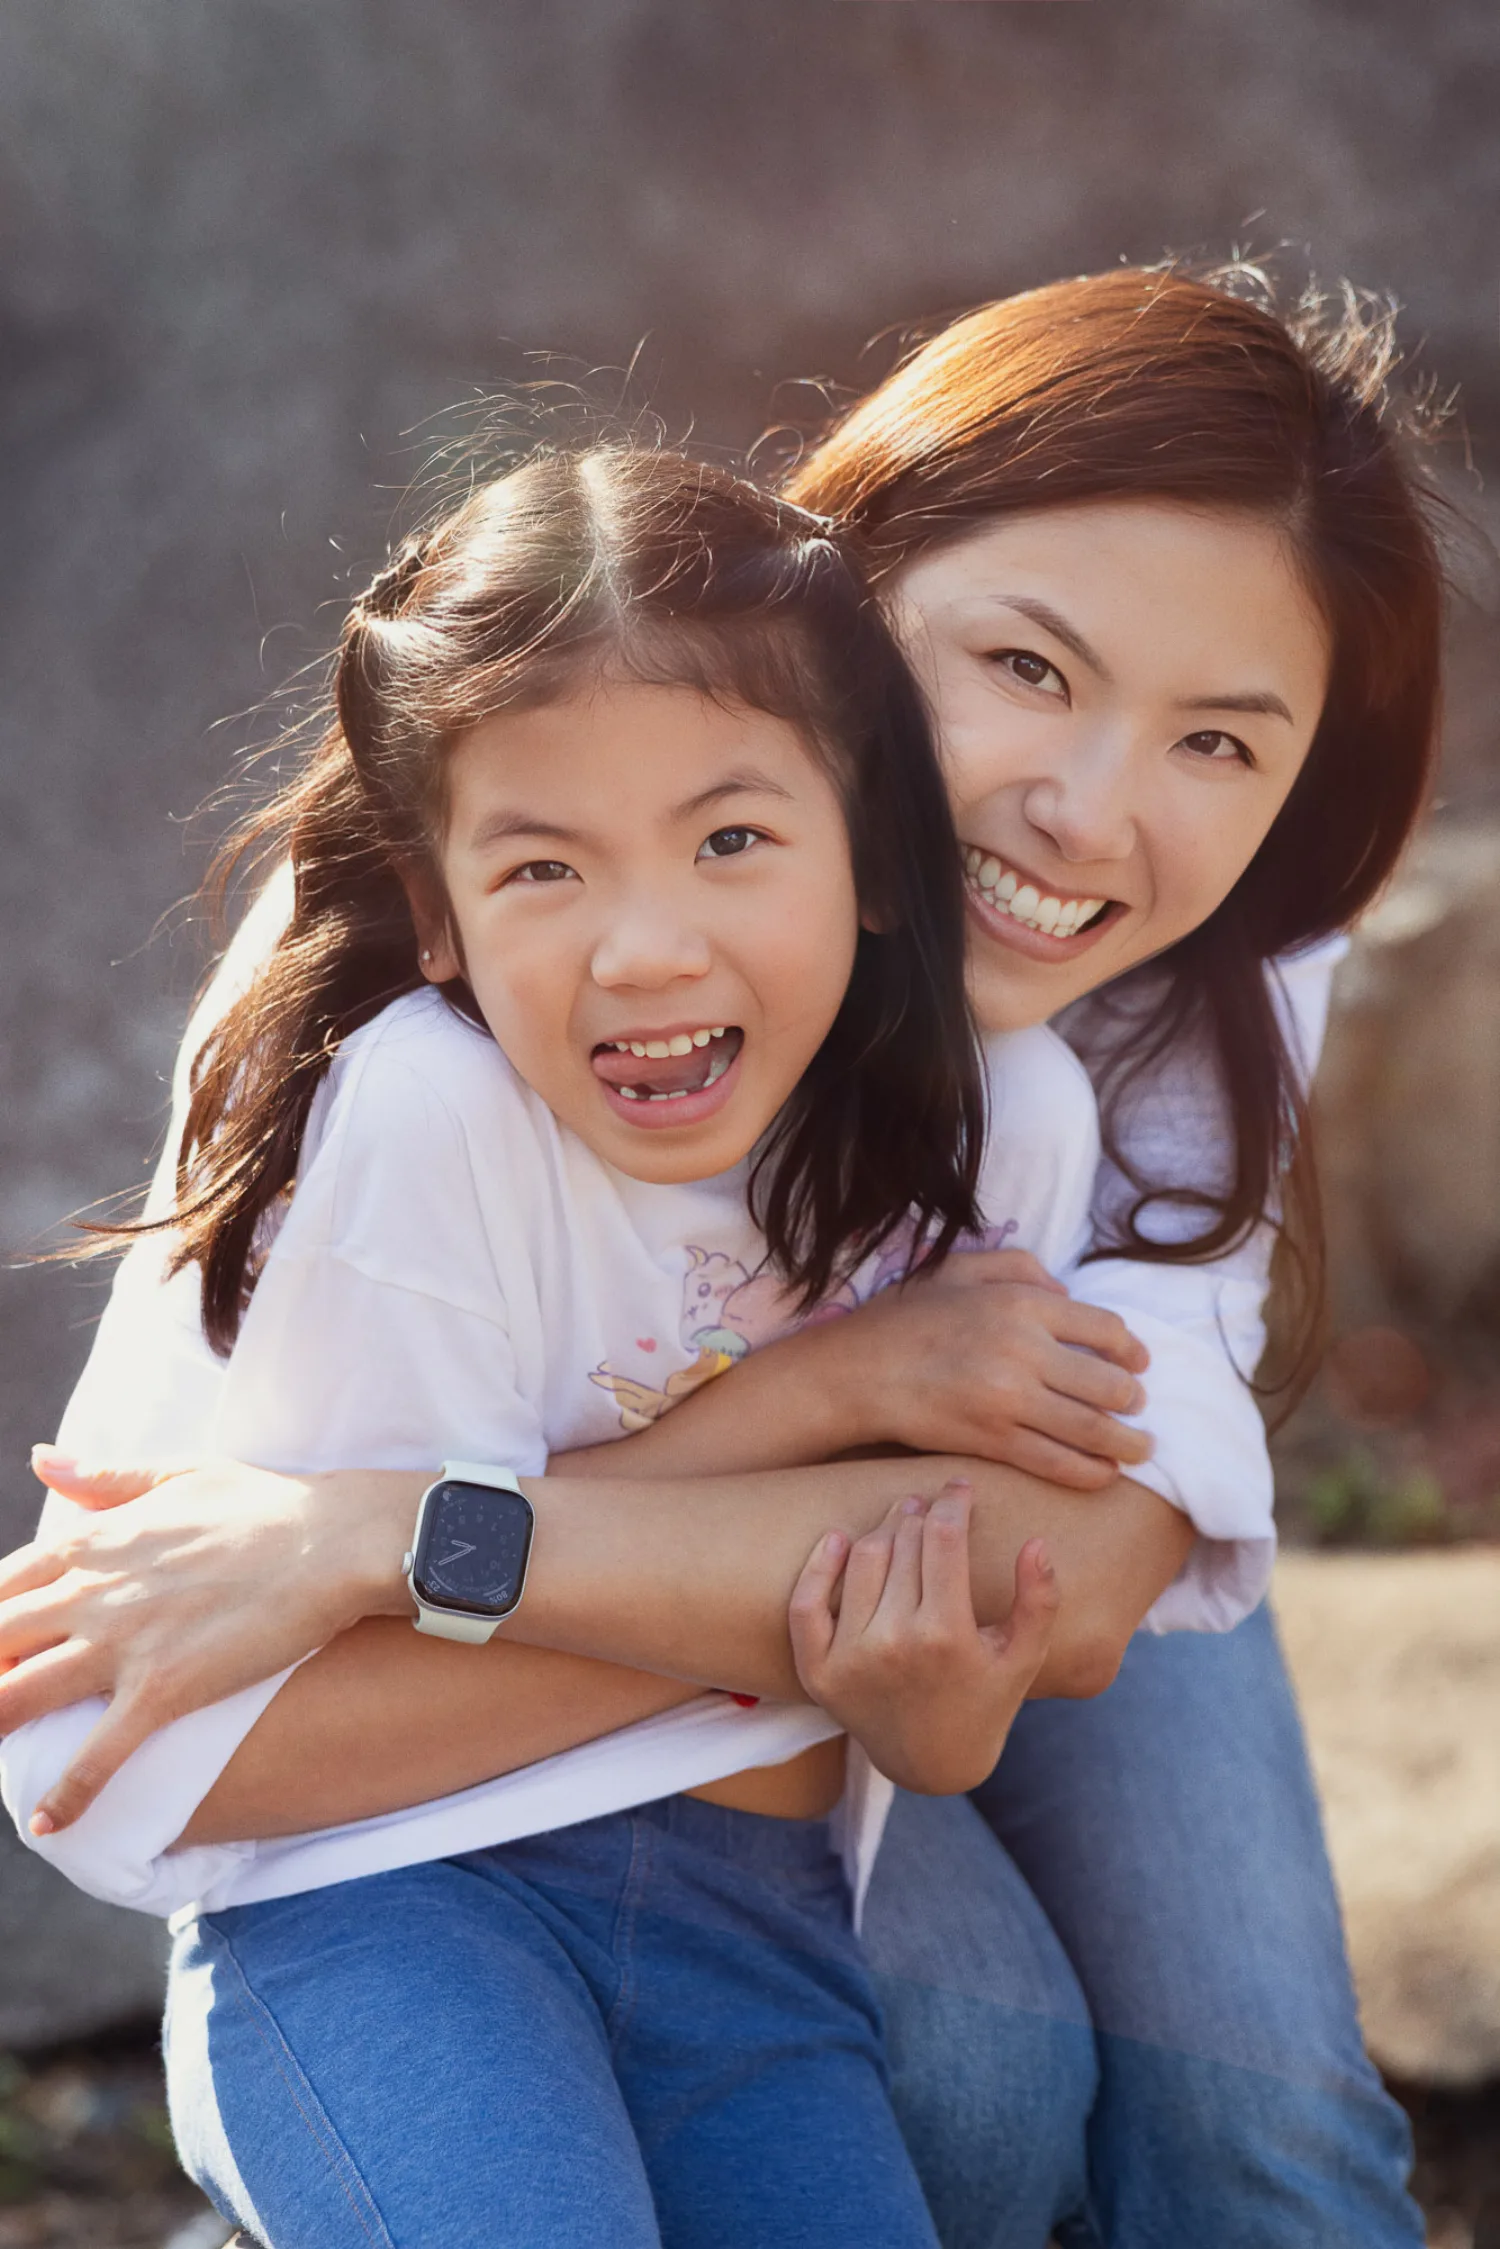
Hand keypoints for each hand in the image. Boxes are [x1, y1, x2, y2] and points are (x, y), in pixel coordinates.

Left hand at [0, 1449, 420, 1833]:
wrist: (334, 1539)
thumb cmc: (263, 1502)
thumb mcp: (177, 1474)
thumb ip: (103, 1477)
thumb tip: (41, 1459)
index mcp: (91, 1540)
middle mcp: (91, 1592)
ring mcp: (123, 1643)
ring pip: (18, 1696)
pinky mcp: (163, 1689)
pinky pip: (97, 1755)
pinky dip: (66, 1795)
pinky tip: (48, 1822)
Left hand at [787, 1479, 1057, 1793]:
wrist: (931, 1762)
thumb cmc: (986, 1700)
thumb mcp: (1024, 1656)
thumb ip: (1039, 1600)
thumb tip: (1037, 1542)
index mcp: (947, 1636)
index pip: (944, 1537)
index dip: (954, 1501)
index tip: (960, 1485)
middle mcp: (893, 1645)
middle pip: (904, 1542)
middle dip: (922, 1513)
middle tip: (932, 1505)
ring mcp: (849, 1658)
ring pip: (861, 1558)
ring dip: (883, 1530)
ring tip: (902, 1522)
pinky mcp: (817, 1672)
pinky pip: (806, 1603)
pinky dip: (818, 1565)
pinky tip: (839, 1539)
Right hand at [831, 1250, 1152, 1488]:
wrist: (858, 1372)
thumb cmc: (909, 1318)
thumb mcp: (961, 1268)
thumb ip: (1020, 1267)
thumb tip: (1067, 1292)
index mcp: (1020, 1303)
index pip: (1105, 1328)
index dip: (1132, 1350)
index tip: (1139, 1364)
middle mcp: (1022, 1350)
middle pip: (1109, 1384)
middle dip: (1134, 1402)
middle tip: (1139, 1409)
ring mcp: (1008, 1400)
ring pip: (1092, 1430)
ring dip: (1127, 1445)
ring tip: (1140, 1450)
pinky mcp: (992, 1440)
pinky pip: (1057, 1463)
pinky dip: (1091, 1473)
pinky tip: (1104, 1474)